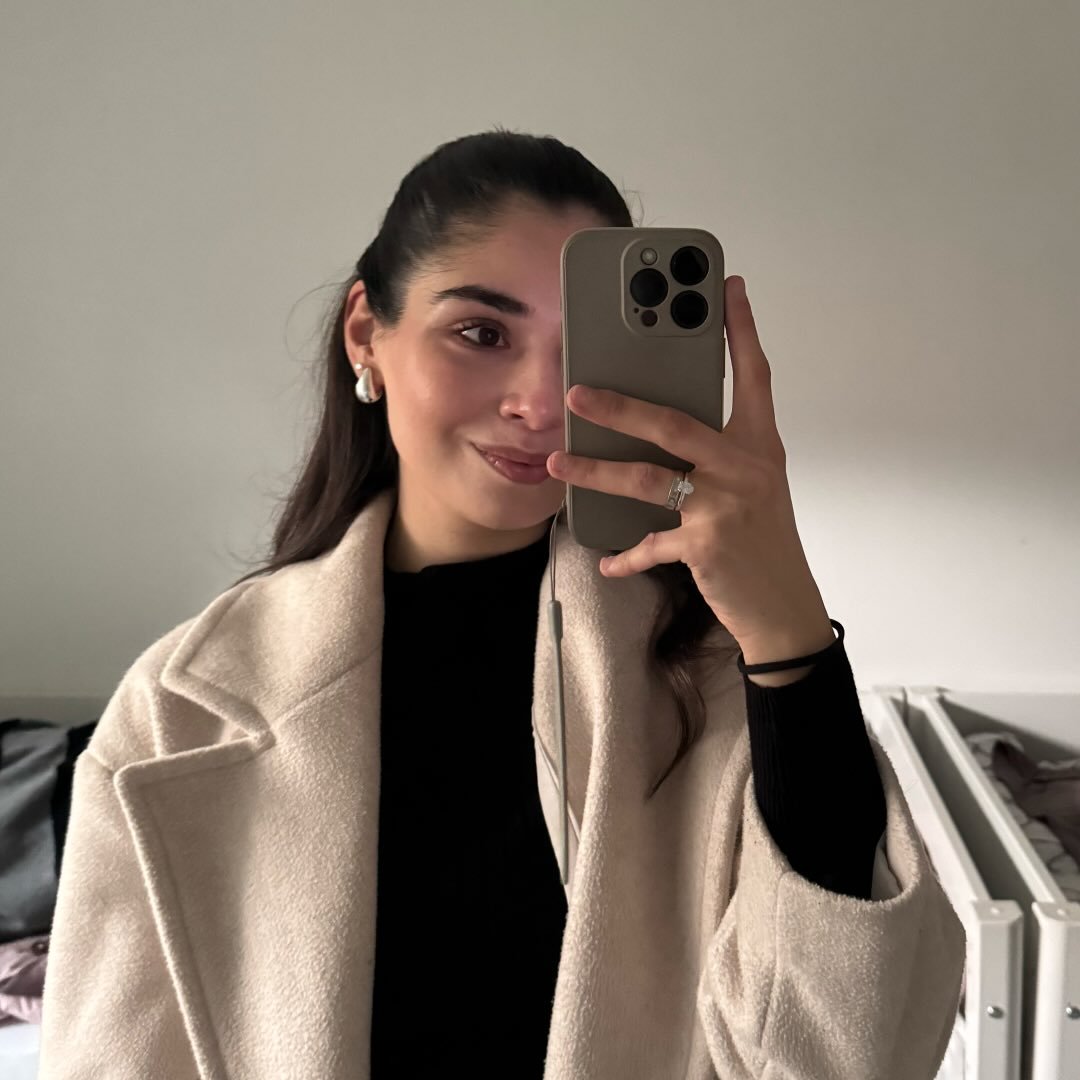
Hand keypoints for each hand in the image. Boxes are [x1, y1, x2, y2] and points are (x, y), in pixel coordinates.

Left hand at [546, 275, 832, 659]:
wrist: (785, 607)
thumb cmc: (764, 542)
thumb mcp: (753, 488)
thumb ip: (717, 456)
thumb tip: (659, 431)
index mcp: (759, 445)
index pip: (754, 376)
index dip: (742, 330)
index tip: (729, 287)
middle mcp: (746, 467)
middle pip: (674, 422)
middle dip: (620, 405)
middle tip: (577, 392)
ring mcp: (726, 505)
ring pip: (647, 478)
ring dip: (595, 471)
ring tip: (557, 462)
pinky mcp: (707, 544)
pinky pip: (651, 544)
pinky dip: (627, 555)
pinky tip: (607, 561)